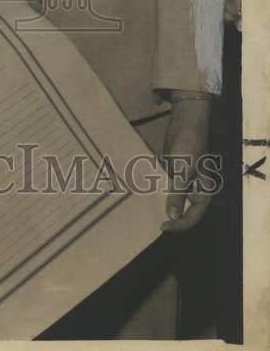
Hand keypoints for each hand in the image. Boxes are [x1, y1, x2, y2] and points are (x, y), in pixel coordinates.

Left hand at [160, 93, 212, 233]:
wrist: (185, 123)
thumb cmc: (189, 146)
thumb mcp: (183, 171)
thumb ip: (178, 194)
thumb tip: (172, 216)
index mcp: (204, 193)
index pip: (193, 217)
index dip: (179, 225)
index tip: (163, 226)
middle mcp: (195, 191)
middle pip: (184, 213)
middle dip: (171, 219)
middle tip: (154, 224)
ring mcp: (185, 183)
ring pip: (175, 202)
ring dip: (163, 207)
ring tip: (146, 214)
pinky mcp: (175, 175)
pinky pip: (167, 189)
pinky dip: (158, 193)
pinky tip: (145, 196)